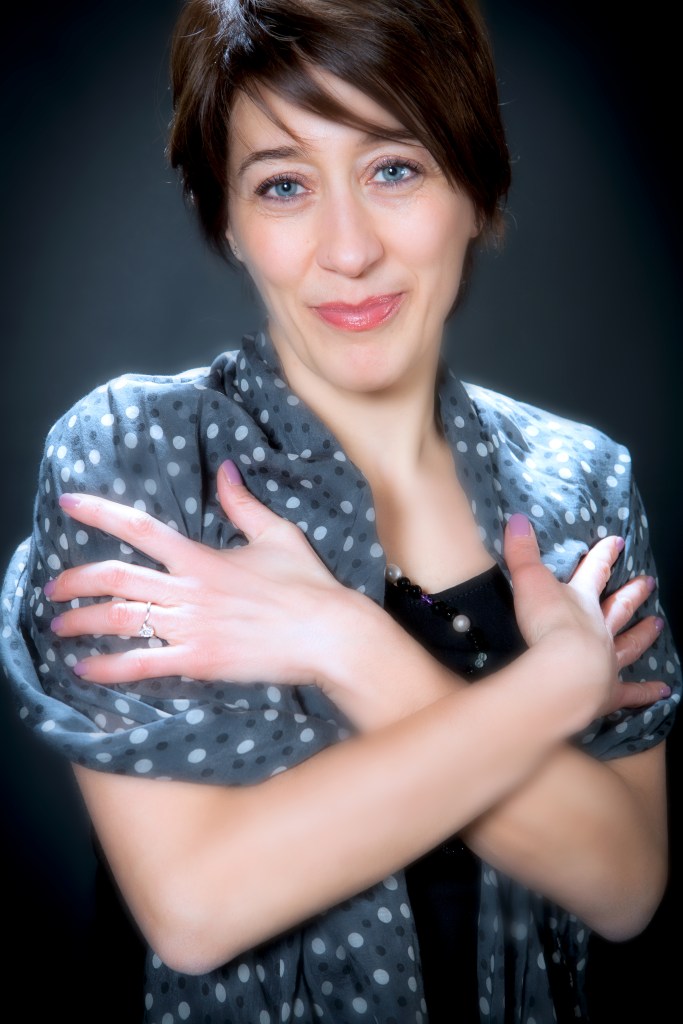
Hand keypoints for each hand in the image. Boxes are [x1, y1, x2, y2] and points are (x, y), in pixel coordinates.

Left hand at [47, 460, 350, 686]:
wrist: (329, 634)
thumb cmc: (308, 584)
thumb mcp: (277, 534)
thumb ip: (243, 503)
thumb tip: (224, 469)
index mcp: (202, 557)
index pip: (140, 528)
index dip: (99, 513)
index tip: (68, 504)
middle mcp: (189, 590)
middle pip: (115, 579)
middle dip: (75, 581)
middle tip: (51, 587)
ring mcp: (191, 627)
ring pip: (121, 621)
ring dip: (82, 622)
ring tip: (58, 626)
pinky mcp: (199, 661)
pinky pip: (142, 665)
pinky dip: (108, 668)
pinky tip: (84, 670)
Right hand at [504, 513, 667, 715]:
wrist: (563, 670)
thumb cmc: (546, 625)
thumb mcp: (528, 581)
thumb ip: (521, 552)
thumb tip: (517, 519)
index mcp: (582, 601)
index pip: (594, 571)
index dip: (604, 555)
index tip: (618, 542)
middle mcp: (600, 628)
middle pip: (620, 607)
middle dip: (632, 593)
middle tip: (648, 582)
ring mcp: (608, 659)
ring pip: (631, 644)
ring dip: (644, 634)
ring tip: (658, 624)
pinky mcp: (610, 691)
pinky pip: (633, 692)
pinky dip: (647, 692)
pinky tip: (663, 691)